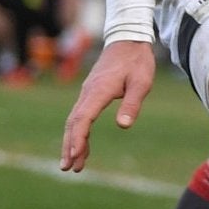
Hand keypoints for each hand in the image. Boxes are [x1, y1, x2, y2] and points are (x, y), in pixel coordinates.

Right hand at [61, 38, 154, 171]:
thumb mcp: (141, 83)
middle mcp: (87, 93)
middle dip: (70, 146)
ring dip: (72, 142)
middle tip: (68, 168)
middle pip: (74, 123)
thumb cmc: (137, 62)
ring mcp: (87, 93)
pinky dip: (78, 133)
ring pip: (74, 121)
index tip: (75, 155)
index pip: (84, 118)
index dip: (79, 138)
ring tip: (71, 164)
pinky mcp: (90, 94)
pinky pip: (80, 116)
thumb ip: (132, 104)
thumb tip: (124, 126)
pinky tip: (82, 146)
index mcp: (99, 91)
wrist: (128, 41)